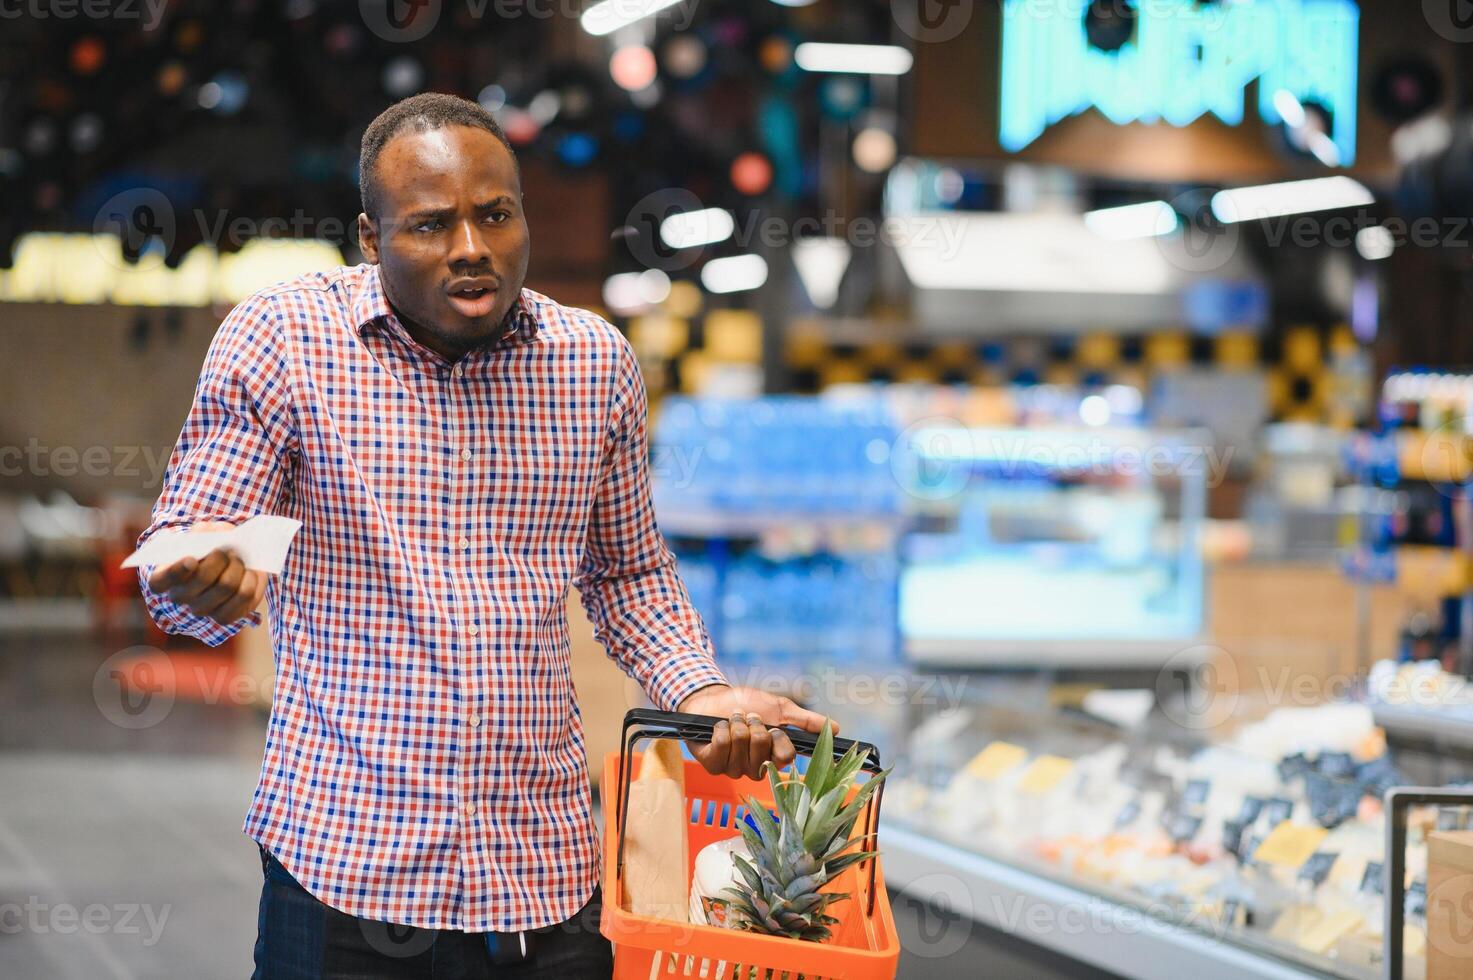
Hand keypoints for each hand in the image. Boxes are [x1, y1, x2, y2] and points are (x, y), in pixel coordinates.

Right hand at [144, 521, 267, 626]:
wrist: (228, 565)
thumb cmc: (209, 547)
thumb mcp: (203, 535)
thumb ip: (203, 531)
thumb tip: (209, 531)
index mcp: (164, 577)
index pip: (161, 580)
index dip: (176, 571)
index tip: (191, 559)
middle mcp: (179, 597)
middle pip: (203, 578)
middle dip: (221, 558)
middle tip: (229, 550)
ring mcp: (201, 609)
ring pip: (227, 586)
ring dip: (238, 567)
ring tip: (240, 559)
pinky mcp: (225, 616)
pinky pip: (245, 596)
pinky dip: (252, 579)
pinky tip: (250, 572)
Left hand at [676, 684, 835, 779]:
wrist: (714, 696)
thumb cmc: (747, 703)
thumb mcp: (779, 708)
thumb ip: (805, 720)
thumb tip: (836, 727)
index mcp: (773, 757)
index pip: (786, 758)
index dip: (779, 739)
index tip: (773, 727)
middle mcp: (755, 768)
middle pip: (762, 750)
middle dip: (754, 726)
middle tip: (748, 718)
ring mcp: (733, 768)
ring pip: (741, 745)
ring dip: (736, 724)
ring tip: (733, 719)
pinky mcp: (712, 765)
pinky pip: (721, 745)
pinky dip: (721, 728)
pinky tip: (718, 726)